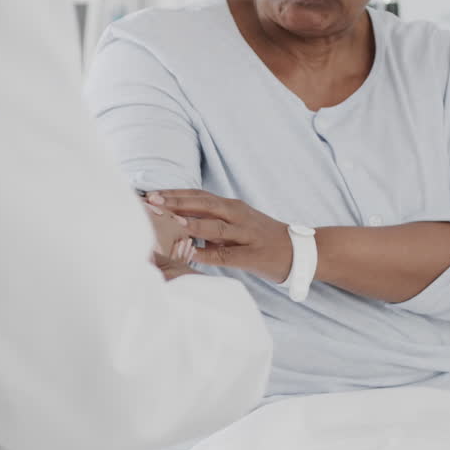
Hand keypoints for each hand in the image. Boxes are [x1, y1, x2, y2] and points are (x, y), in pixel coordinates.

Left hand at [146, 191, 292, 282]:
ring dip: (192, 224)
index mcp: (231, 206)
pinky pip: (227, 254)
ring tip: (170, 221)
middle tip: (151, 201)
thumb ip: (211, 223)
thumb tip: (178, 223)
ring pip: (216, 226)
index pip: (198, 195)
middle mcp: (238, 215)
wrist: (299, 251)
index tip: (150, 194)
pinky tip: (192, 254)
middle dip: (177, 202)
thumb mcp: (235, 225)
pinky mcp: (252, 255)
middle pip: (204, 204)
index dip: (174, 194)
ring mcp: (246, 234)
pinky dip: (209, 253)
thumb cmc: (260, 239)